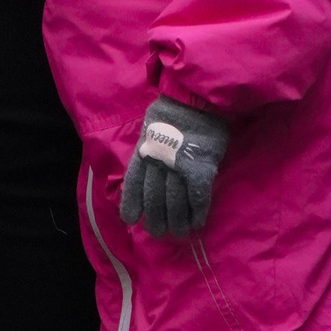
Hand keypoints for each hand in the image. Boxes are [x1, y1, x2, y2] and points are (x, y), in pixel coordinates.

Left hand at [118, 95, 229, 237]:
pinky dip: (197, 213)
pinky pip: (197, 198)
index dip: (131, 203)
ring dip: (176, 221)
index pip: (134, 183)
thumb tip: (147, 162)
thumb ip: (149, 146)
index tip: (130, 220)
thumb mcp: (151, 125)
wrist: (197, 97)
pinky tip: (197, 223)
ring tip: (178, 233)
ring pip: (174, 202)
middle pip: (154, 198)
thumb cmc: (174, 108)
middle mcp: (157, 163)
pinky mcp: (199, 171)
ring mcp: (178, 168)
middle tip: (158, 232)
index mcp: (144, 151)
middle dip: (155, 218)